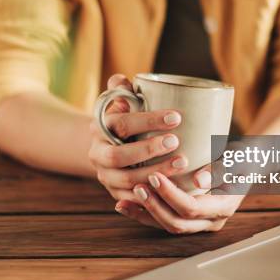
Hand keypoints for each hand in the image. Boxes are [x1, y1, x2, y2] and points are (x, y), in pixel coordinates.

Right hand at [89, 74, 191, 201]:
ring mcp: (105, 175)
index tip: (176, 117)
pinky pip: (131, 199)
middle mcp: (97, 153)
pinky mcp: (115, 192)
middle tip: (175, 142)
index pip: (121, 124)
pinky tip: (171, 189)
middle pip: (118, 155)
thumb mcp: (121, 102)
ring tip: (182, 164)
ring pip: (127, 179)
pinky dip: (150, 196)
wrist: (108, 147)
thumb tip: (122, 80)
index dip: (147, 120)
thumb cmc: (125, 119)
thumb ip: (122, 90)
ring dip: (155, 172)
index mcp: (99, 127)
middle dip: (148, 150)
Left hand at [115, 168, 245, 233]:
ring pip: (168, 225)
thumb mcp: (238, 158)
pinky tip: (125, 205)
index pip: (191, 208)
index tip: (155, 176)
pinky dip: (143, 215)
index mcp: (223, 207)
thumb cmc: (243, 157)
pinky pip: (163, 221)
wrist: (246, 163)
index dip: (170, 195)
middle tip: (138, 185)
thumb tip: (199, 181)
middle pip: (177, 222)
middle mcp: (210, 220)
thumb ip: (222, 168)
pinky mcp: (187, 218)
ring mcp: (198, 222)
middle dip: (154, 206)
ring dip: (145, 213)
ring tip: (125, 199)